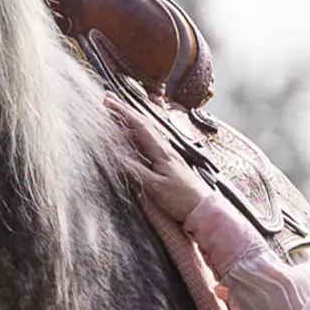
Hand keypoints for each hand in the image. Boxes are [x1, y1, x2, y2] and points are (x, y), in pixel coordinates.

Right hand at [104, 96, 211, 220]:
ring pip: (145, 133)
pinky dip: (136, 136)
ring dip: (129, 122)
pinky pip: (148, 144)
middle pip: (142, 124)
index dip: (122, 112)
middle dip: (124, 111)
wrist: (203, 210)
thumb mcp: (155, 187)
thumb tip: (115, 155)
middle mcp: (165, 149)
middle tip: (107, 100)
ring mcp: (166, 156)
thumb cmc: (181, 200)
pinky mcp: (167, 165)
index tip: (107, 102)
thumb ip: (135, 170)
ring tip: (115, 114)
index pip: (139, 126)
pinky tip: (131, 137)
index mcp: (162, 152)